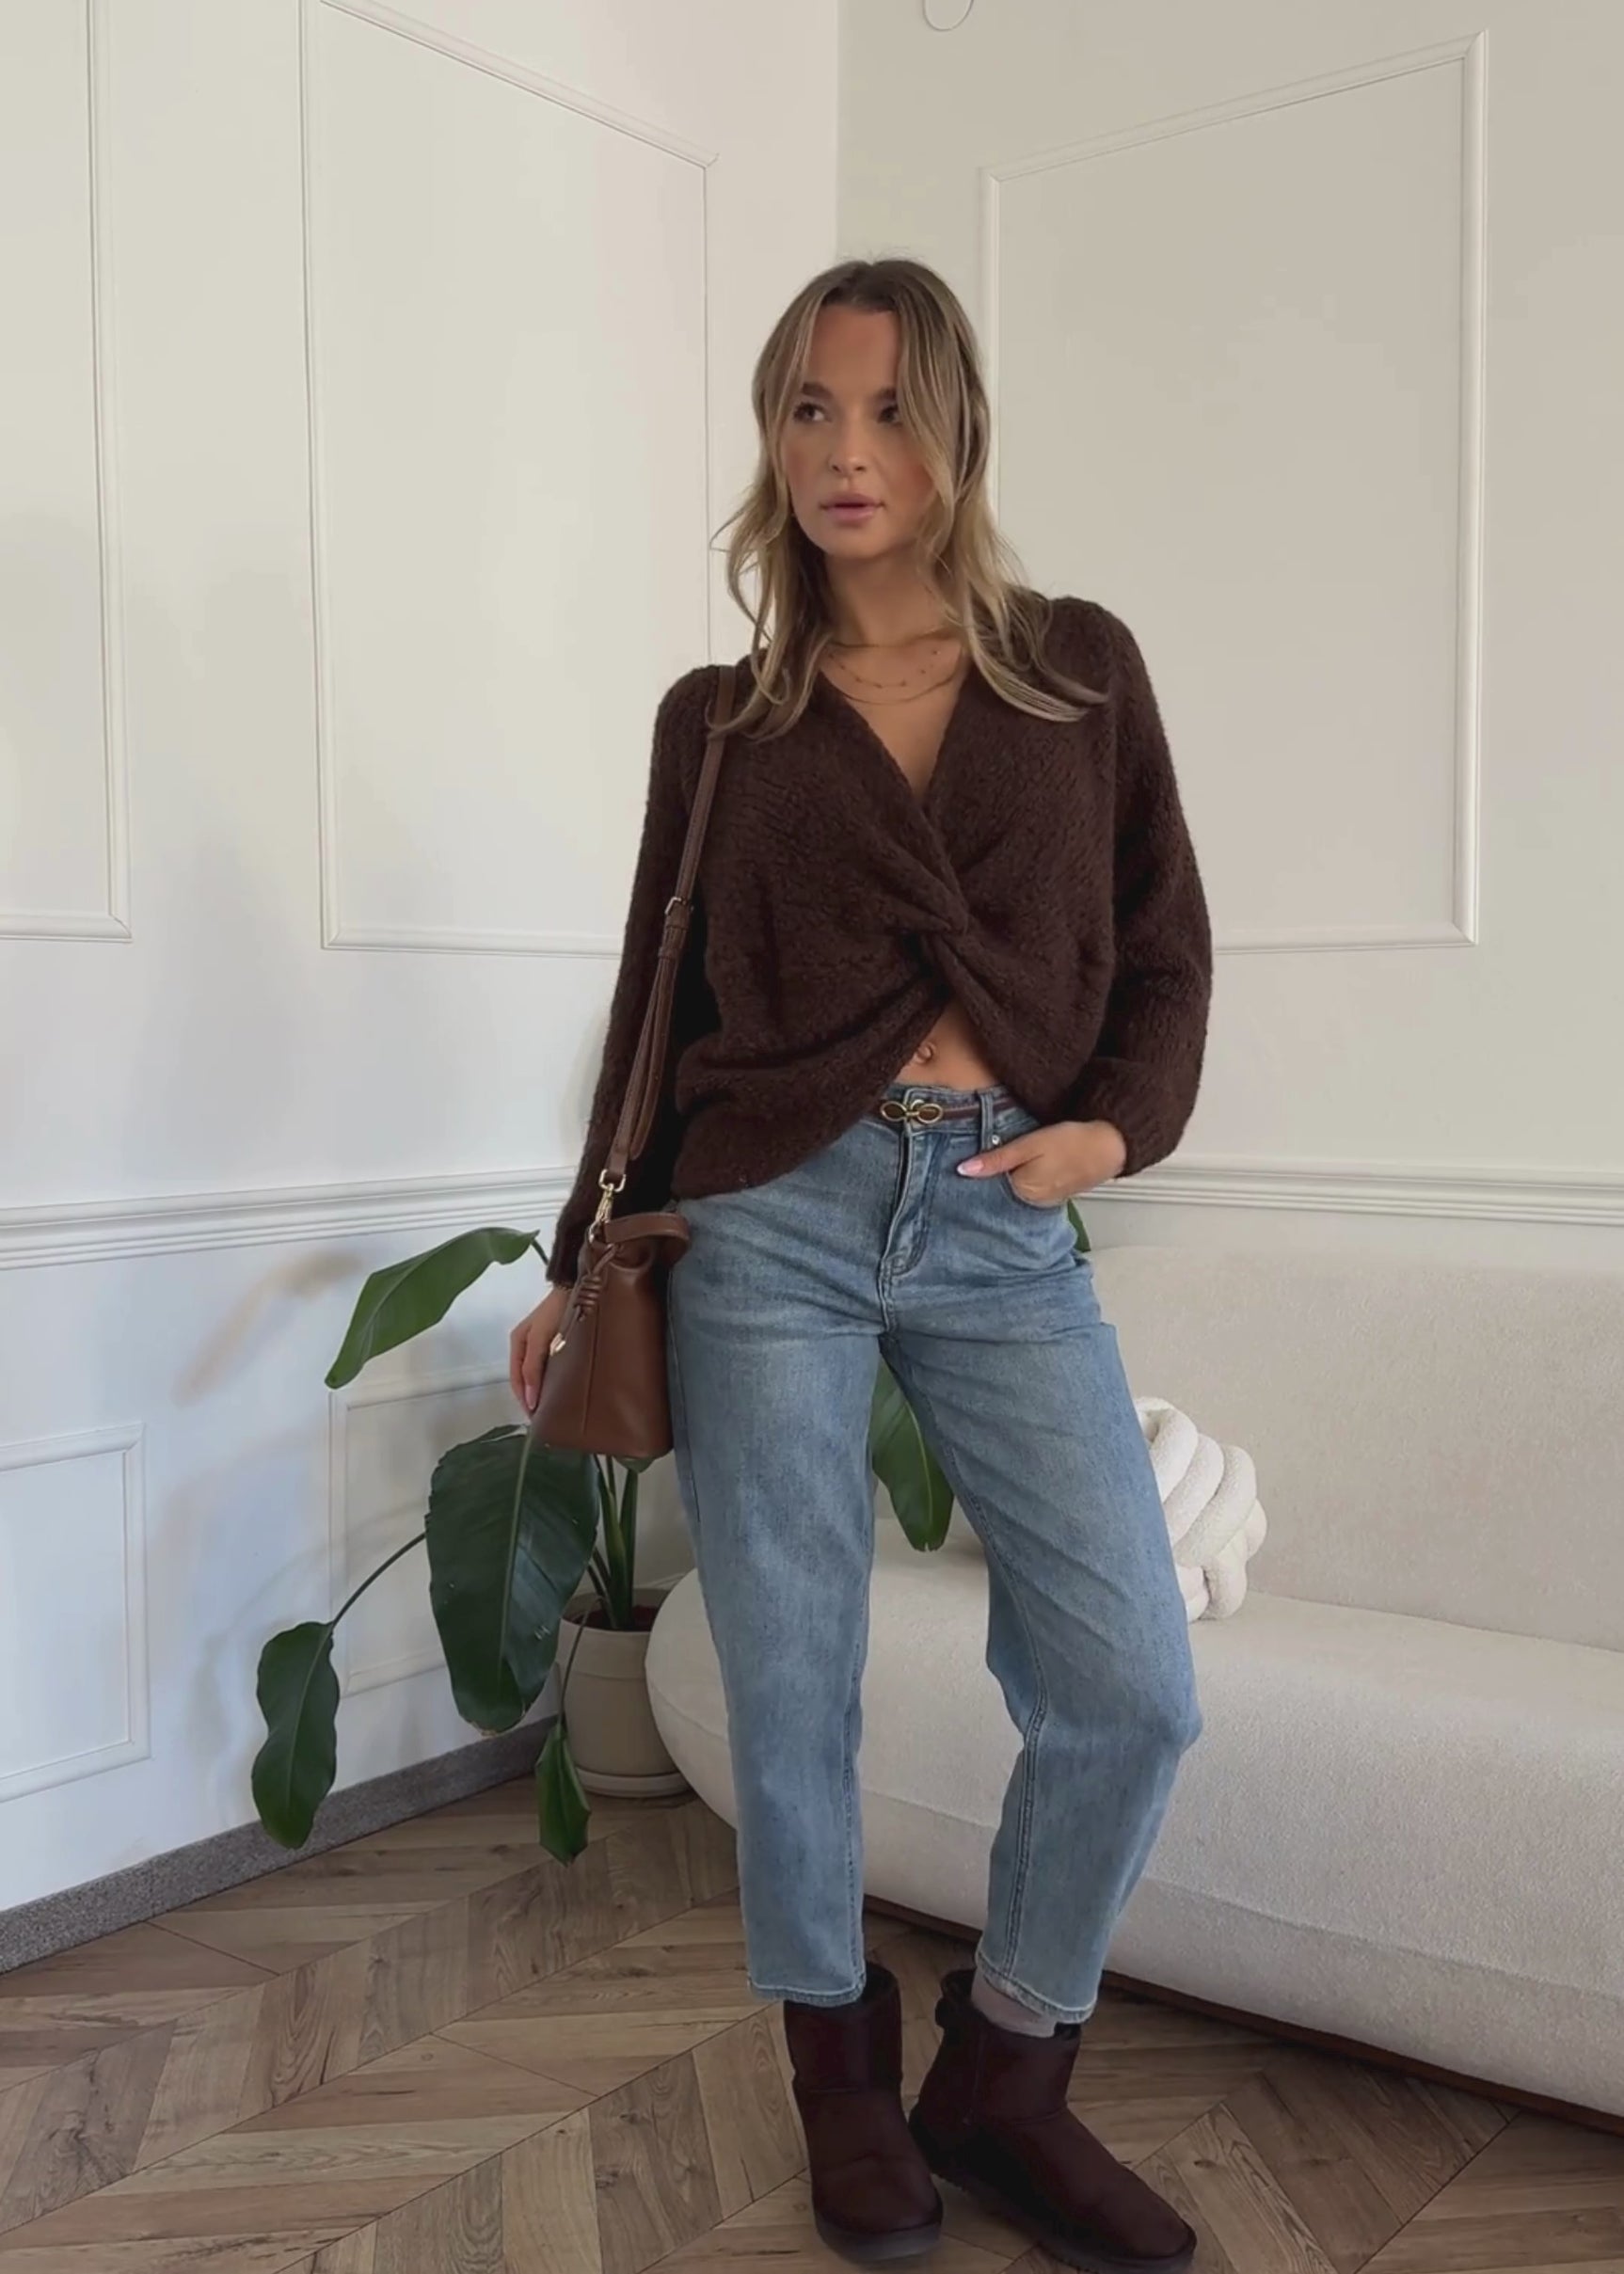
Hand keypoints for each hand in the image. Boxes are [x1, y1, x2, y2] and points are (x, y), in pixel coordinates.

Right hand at [509, 1284, 569, 1414]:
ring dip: (542, 1391)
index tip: (536, 1418)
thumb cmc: (557, 1310)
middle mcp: (526, 1345)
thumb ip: (533, 1367)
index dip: (524, 1400)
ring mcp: (540, 1344)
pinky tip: (560, 1389)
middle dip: (532, 1398)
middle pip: (525, 1379)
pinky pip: (548, 1368)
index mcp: (518, 1343)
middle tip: (545, 1418)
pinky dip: (551, 1381)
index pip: (516, 1380)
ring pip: (536, 1375)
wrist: (577, 1287)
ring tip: (553, 1408)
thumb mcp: (540, 1339)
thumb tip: (530, 1398)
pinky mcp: (554, 1344)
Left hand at [956, 1118, 1126, 1204]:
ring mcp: (1046, 1201)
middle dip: (998, 1172)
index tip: (977, 1152)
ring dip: (1015, 1174)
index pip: (990, 1183)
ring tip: (1020, 1155)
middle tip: (999, 1149)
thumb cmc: (1071, 1142)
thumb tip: (964, 1170)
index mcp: (1022, 1191)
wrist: (1109, 1145)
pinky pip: (1034, 1187)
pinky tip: (1035, 1163)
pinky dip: (1030, 1176)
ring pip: (1018, 1187)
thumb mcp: (1028, 1145)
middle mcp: (1032, 1202)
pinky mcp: (1056, 1195)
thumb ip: (996, 1159)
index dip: (984, 1167)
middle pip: (1003, 1187)